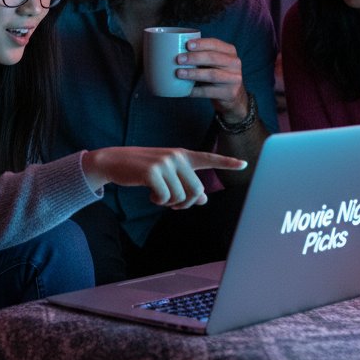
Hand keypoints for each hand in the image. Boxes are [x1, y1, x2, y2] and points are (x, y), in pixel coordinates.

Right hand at [82, 147, 246, 208]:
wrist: (114, 161)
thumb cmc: (142, 169)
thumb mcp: (166, 175)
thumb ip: (185, 184)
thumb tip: (203, 199)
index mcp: (182, 155)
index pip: (208, 158)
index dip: (226, 163)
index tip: (244, 165)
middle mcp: (176, 156)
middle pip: (196, 190)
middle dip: (185, 203)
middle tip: (172, 204)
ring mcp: (165, 163)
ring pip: (181, 196)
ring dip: (170, 203)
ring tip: (158, 196)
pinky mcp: (152, 172)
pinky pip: (165, 198)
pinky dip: (158, 201)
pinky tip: (150, 194)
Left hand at [174, 37, 248, 122]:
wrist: (232, 95)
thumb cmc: (216, 73)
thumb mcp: (214, 61)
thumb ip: (201, 54)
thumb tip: (174, 49)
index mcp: (229, 52)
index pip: (215, 44)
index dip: (201, 43)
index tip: (187, 45)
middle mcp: (234, 63)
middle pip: (213, 58)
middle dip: (195, 57)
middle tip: (179, 59)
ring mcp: (234, 79)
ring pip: (212, 75)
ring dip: (193, 73)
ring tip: (179, 73)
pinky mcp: (229, 93)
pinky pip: (209, 92)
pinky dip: (195, 91)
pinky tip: (185, 90)